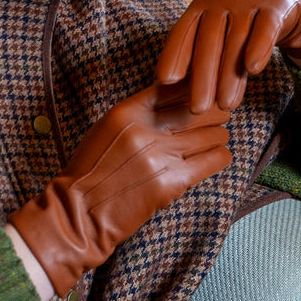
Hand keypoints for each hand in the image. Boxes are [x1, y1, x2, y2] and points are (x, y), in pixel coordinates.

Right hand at [8, 84, 231, 295]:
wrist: (80, 213)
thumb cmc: (92, 171)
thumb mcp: (107, 130)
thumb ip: (138, 113)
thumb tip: (175, 98)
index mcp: (126, 112)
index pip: (172, 87)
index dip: (193, 89)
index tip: (201, 95)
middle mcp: (145, 130)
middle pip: (197, 108)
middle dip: (213, 112)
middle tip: (218, 117)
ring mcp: (160, 156)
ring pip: (212, 133)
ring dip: (218, 135)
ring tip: (216, 139)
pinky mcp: (172, 183)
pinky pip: (214, 160)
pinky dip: (220, 156)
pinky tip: (217, 156)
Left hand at [156, 0, 300, 111]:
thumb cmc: (245, 24)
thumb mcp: (221, 33)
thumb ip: (203, 54)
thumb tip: (176, 88)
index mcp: (201, 7)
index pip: (183, 32)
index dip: (174, 55)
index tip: (165, 81)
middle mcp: (221, 1)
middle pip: (208, 41)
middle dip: (201, 78)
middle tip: (197, 109)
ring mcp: (249, 1)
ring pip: (236, 40)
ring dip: (229, 75)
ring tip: (225, 105)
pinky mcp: (276, 7)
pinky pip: (266, 28)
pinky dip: (259, 47)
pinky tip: (253, 69)